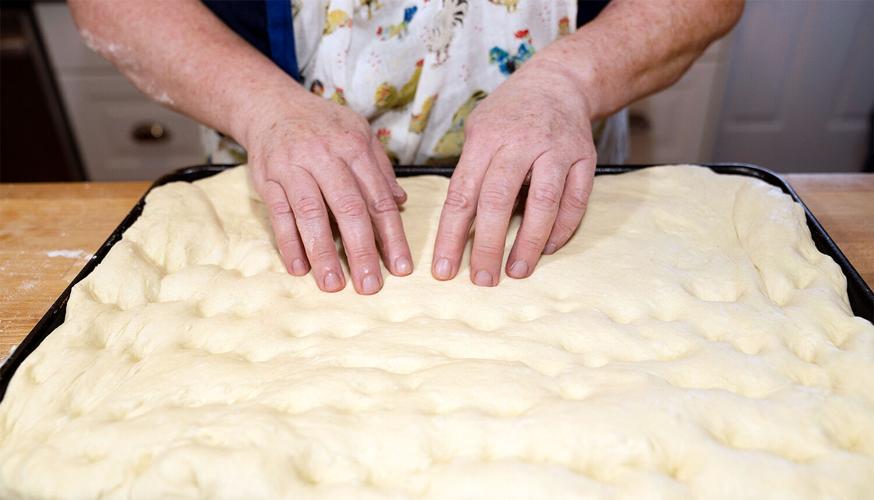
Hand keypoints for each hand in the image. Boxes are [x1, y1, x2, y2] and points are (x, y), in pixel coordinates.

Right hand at [242, 86, 412, 293]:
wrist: (272, 106)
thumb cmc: (323, 126)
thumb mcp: (359, 134)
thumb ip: (380, 169)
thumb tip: (401, 202)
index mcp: (354, 147)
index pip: (377, 198)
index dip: (391, 235)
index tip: (400, 267)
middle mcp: (325, 157)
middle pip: (348, 209)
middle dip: (361, 251)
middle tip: (370, 286)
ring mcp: (293, 168)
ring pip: (311, 214)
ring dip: (322, 252)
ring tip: (333, 284)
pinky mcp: (268, 179)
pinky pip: (279, 215)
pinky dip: (288, 243)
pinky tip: (299, 268)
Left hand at [431, 57, 596, 285]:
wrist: (559, 81)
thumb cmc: (509, 114)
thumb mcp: (478, 129)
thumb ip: (469, 171)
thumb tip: (458, 226)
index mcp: (486, 137)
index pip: (463, 193)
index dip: (451, 234)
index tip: (443, 269)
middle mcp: (521, 142)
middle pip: (498, 200)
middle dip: (487, 245)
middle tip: (481, 279)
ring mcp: (556, 149)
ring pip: (543, 203)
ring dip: (528, 243)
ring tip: (516, 272)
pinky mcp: (584, 158)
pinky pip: (576, 201)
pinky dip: (563, 229)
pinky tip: (548, 249)